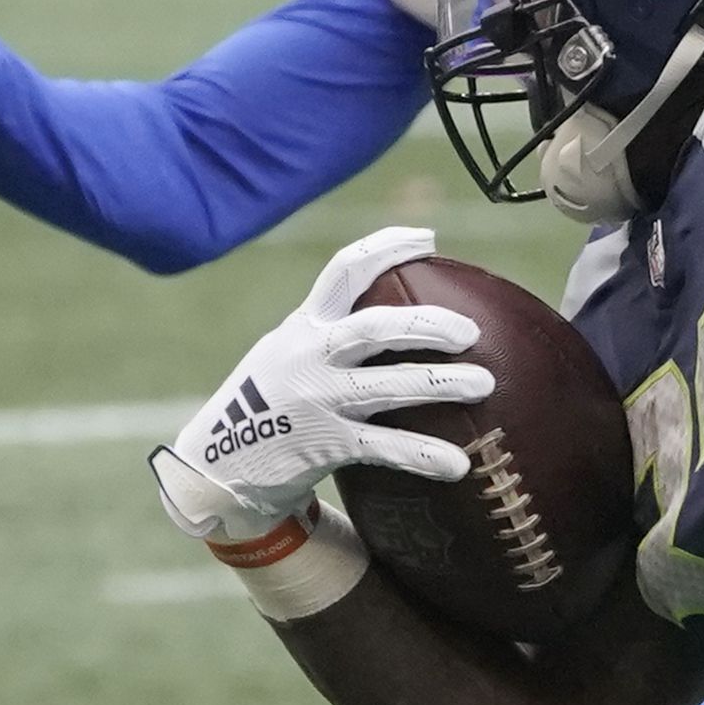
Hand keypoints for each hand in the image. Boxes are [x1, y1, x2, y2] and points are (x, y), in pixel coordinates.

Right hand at [151, 223, 488, 539]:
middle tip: (471, 330)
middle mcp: (309, 356)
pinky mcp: (323, 445)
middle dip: (425, 323)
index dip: (386, 248)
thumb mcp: (290, 355)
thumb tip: (406, 322)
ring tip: (485, 383)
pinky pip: (383, 447)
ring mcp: (316, 400)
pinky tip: (459, 465)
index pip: (344, 271)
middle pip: (373, 328)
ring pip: (386, 387)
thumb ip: (333, 336)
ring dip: (440, 383)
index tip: (428, 237)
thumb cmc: (272, 405)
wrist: (219, 466)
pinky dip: (423, 454)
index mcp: (304, 325)